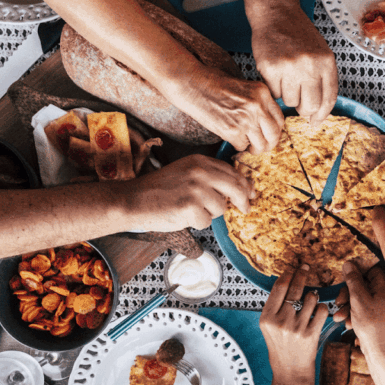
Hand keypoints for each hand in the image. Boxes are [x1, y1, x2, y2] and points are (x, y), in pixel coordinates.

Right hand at [124, 154, 251, 230]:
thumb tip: (239, 188)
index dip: (245, 184)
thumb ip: (209, 177)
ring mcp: (196, 189)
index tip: (251, 193)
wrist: (133, 200)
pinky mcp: (191, 207)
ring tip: (189, 209)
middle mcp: (200, 172)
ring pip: (221, 208)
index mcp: (200, 161)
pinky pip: (207, 221)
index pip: (232, 172)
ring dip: (209, 213)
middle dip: (243, 200)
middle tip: (245, 208)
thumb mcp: (185, 173)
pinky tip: (182, 216)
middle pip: (236, 187)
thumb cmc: (158, 190)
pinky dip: (196, 223)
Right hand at [176, 66, 283, 153]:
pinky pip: (242, 146)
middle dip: (270, 144)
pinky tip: (234, 139)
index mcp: (262, 92)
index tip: (270, 134)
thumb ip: (259, 102)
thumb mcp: (245, 87)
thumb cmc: (215, 84)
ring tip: (250, 147)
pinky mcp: (232, 130)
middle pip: (274, 134)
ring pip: (261, 144)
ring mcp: (245, 119)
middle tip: (263, 146)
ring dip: (256, 149)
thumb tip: (268, 123)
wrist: (193, 85)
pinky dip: (239, 146)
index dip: (276, 130)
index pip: (280, 118)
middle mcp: (257, 105)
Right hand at [252, 7, 337, 123]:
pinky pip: (274, 93)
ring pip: (290, 101)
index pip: (329, 98)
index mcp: (327, 62)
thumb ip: (323, 78)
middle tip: (298, 102)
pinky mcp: (271, 68)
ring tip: (286, 78)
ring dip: (287, 95)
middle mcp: (310, 65)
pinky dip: (274, 88)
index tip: (316, 121)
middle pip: (310, 105)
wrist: (277, 14)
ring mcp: (290, 66)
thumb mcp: (320, 52)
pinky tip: (276, 73)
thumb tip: (319, 110)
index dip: (322, 114)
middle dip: (303, 109)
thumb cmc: (298, 34)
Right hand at [260, 265, 328, 384]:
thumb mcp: (269, 327)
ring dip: (314, 296)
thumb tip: (286, 281)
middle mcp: (280, 321)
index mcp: (266, 318)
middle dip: (302, 274)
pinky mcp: (311, 334)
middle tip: (306, 266)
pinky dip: (322, 308)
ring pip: (311, 298)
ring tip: (310, 303)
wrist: (290, 372)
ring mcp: (296, 328)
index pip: (279, 287)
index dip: (288, 274)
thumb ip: (275, 307)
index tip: (293, 268)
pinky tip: (318, 312)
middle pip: (295, 288)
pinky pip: (322, 310)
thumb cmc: (280, 347)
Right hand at [340, 261, 384, 360]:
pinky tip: (346, 322)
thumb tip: (349, 264)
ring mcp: (380, 305)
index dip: (357, 270)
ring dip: (347, 305)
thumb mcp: (358, 299)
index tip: (345, 274)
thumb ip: (353, 280)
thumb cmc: (372, 326)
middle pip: (363, 284)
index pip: (371, 269)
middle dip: (348, 293)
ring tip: (339, 316)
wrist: (378, 350)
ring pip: (359, 297)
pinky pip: (361, 308)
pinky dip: (352, 313)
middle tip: (339, 301)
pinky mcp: (375, 314)